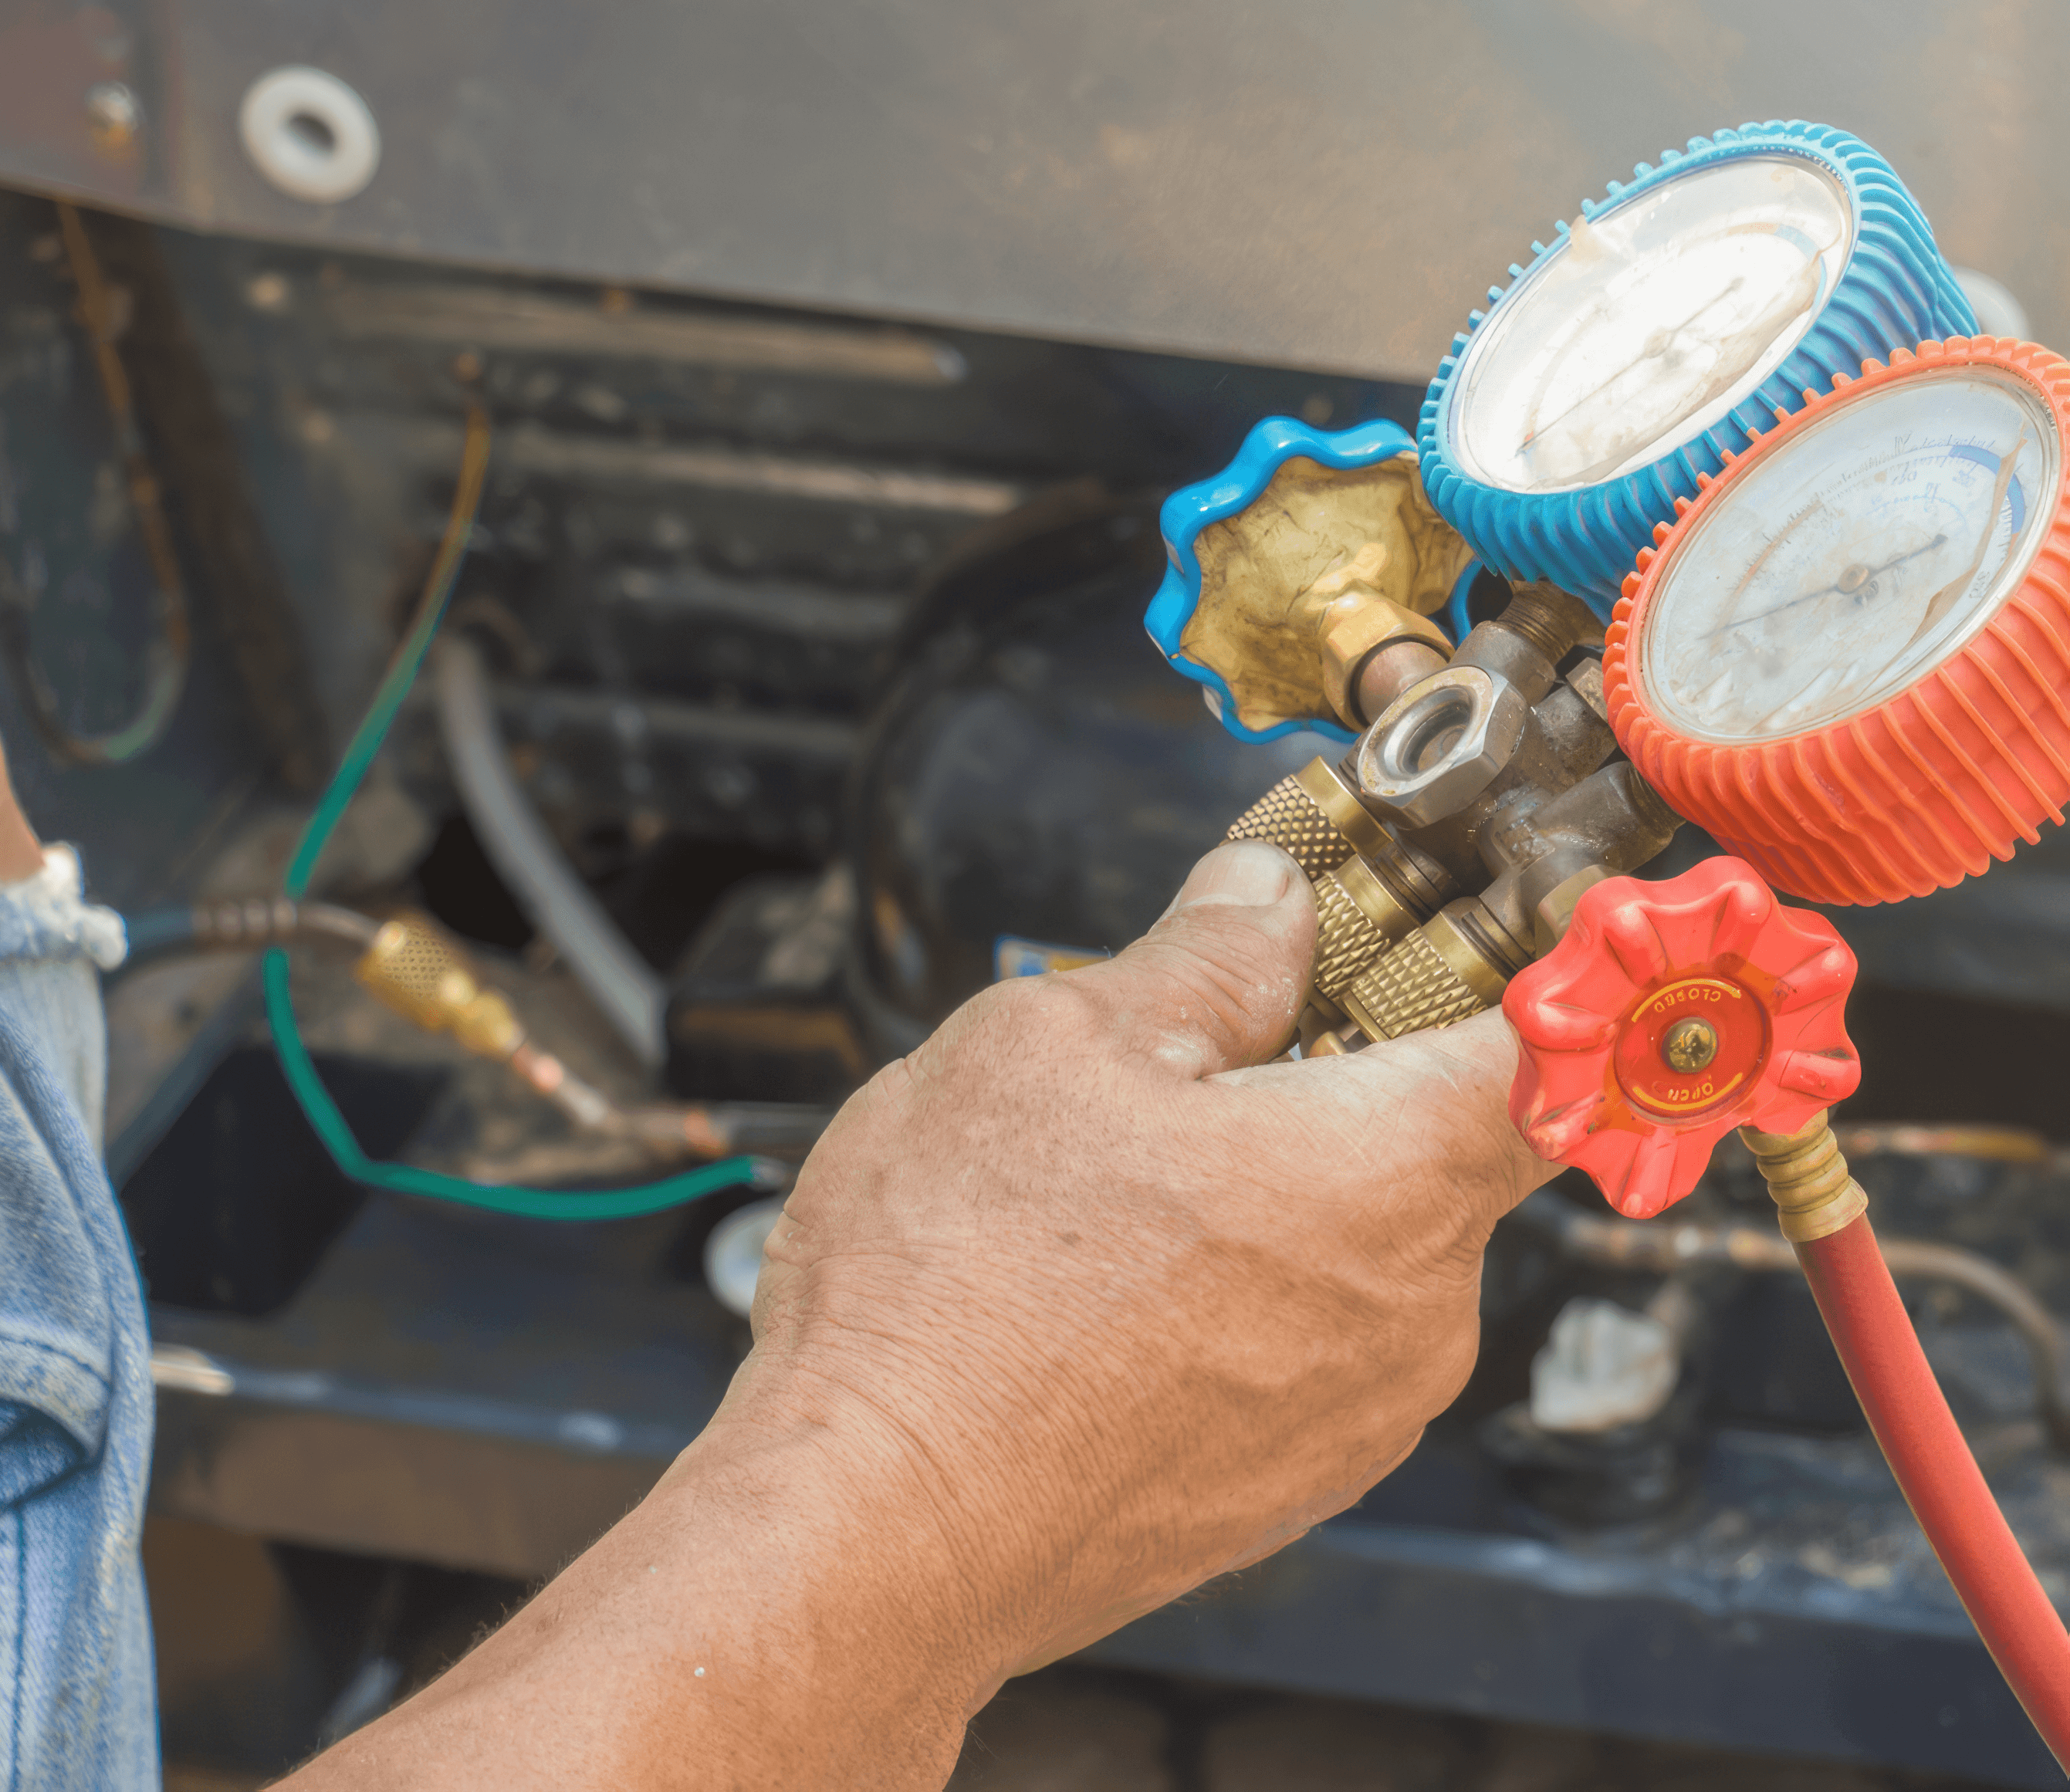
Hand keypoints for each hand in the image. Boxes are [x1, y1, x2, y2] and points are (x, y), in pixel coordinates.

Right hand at [300, 839, 1552, 1790]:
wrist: (874, 1530)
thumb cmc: (957, 1291)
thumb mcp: (1053, 1039)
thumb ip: (1198, 957)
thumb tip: (1267, 901)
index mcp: (1389, 1173)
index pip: (1558, 1049)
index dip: (1537, 972)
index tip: (1477, 931)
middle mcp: (1412, 1310)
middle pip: (1436, 1140)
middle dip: (1337, 1069)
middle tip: (1201, 1027)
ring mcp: (1355, 1416)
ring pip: (1357, 1242)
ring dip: (1272, 1183)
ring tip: (1108, 1165)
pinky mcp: (1284, 1487)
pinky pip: (1303, 1341)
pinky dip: (1235, 1286)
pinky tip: (1097, 1272)